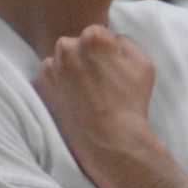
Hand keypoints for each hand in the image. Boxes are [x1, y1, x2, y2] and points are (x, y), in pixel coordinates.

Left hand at [36, 26, 187, 187]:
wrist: (118, 152)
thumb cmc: (139, 114)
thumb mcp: (146, 70)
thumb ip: (128, 47)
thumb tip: (116, 38)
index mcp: (99, 39)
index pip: (95, 35)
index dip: (103, 57)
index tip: (110, 79)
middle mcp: (69, 49)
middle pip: (72, 48)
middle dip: (83, 67)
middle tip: (99, 96)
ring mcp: (52, 73)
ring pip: (56, 68)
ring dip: (67, 82)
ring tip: (85, 108)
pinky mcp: (41, 97)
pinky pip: (46, 90)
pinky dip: (55, 100)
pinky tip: (70, 115)